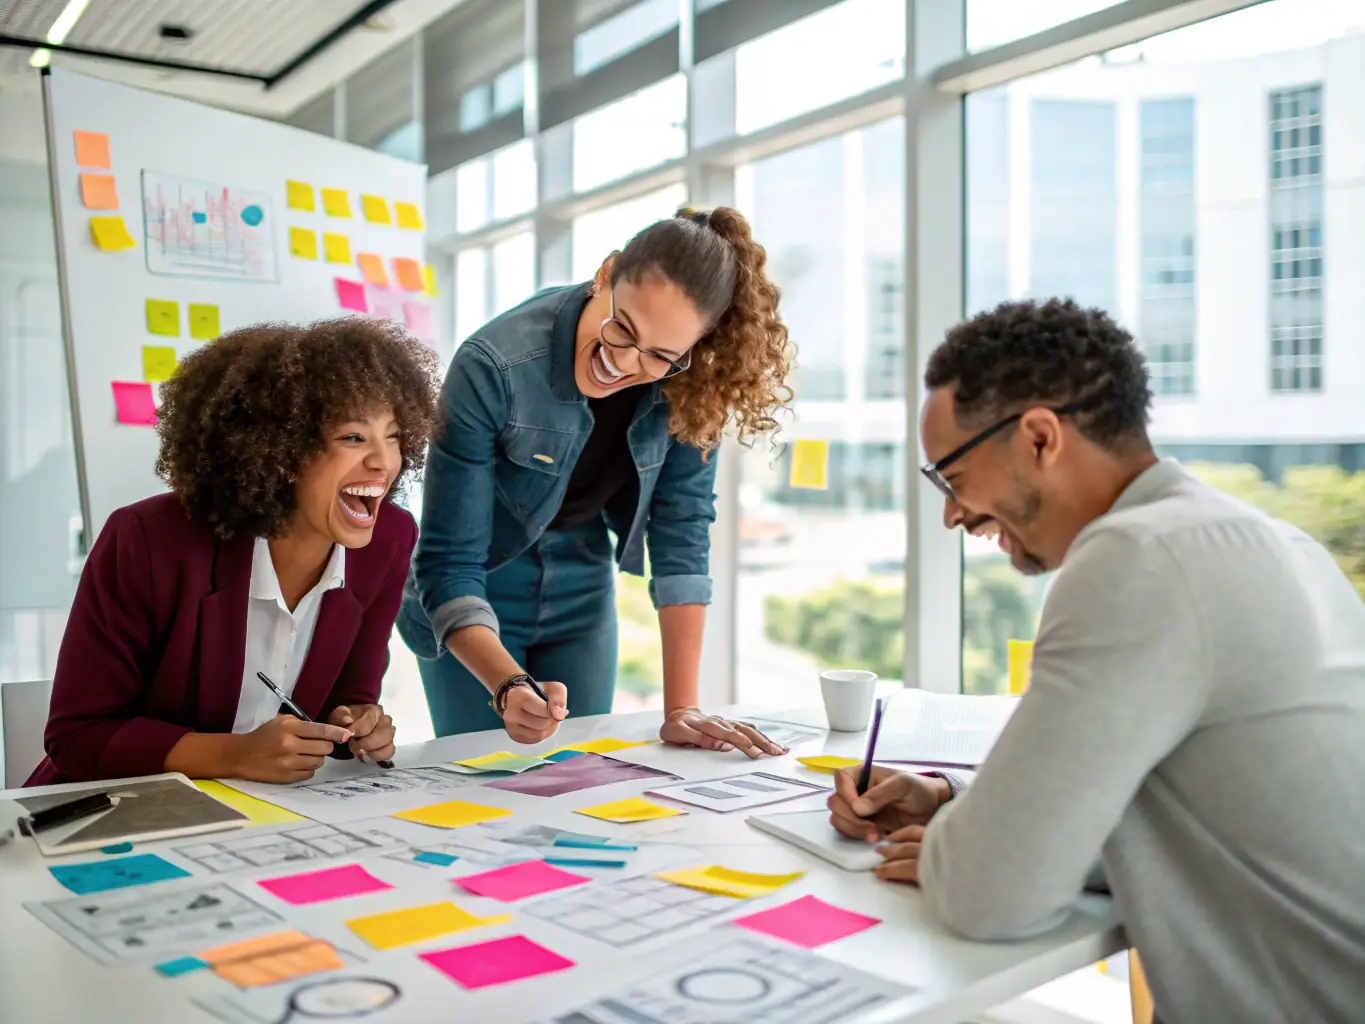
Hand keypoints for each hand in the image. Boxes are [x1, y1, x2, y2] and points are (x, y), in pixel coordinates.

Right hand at [232, 715, 352, 783]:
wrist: (242, 755)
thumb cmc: (264, 735)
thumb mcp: (282, 721)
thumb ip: (304, 724)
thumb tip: (329, 731)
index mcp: (289, 728)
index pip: (321, 730)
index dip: (337, 733)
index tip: (347, 734)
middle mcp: (290, 745)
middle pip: (325, 748)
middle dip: (325, 745)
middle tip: (317, 744)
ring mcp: (288, 763)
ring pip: (319, 762)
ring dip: (317, 757)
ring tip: (306, 753)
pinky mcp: (287, 777)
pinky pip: (310, 773)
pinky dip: (308, 768)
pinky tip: (298, 763)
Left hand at [328, 704, 395, 763]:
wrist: (351, 727)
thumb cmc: (345, 721)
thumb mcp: (338, 716)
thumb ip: (340, 716)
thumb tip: (347, 721)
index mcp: (374, 710)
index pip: (369, 721)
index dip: (357, 731)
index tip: (347, 737)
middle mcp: (385, 720)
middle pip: (383, 734)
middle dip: (366, 743)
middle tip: (353, 746)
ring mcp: (389, 733)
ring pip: (387, 744)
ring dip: (372, 751)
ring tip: (359, 752)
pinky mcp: (389, 745)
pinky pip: (389, 752)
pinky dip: (377, 756)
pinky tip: (366, 755)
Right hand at [502, 680, 567, 743]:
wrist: (517, 697)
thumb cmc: (536, 690)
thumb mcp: (552, 687)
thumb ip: (558, 699)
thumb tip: (559, 716)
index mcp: (518, 696)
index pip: (544, 711)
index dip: (552, 709)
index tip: (550, 704)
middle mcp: (511, 713)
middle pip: (543, 725)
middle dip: (551, 719)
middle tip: (550, 712)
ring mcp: (511, 727)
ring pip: (539, 735)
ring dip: (549, 728)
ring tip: (547, 718)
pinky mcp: (514, 736)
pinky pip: (535, 740)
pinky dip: (542, 733)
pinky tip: (540, 724)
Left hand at [659, 708, 787, 758]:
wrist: (679, 714)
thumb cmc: (676, 727)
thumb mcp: (676, 733)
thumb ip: (696, 738)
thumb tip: (720, 745)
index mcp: (706, 724)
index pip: (725, 733)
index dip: (737, 740)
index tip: (750, 748)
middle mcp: (720, 722)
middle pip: (742, 731)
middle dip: (758, 742)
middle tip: (771, 753)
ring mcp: (727, 723)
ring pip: (748, 730)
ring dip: (764, 740)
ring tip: (778, 750)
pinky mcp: (732, 725)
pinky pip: (748, 729)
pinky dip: (761, 736)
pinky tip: (772, 743)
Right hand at [826, 765, 948, 873]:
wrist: (931, 810)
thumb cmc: (918, 790)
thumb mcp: (902, 785)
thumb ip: (880, 794)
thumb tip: (857, 808)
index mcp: (861, 774)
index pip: (841, 778)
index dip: (846, 794)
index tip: (861, 809)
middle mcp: (854, 790)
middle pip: (836, 802)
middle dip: (851, 818)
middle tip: (873, 828)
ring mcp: (856, 809)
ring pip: (838, 819)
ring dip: (853, 829)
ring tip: (876, 835)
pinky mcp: (860, 825)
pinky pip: (846, 831)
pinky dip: (857, 836)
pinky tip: (875, 838)